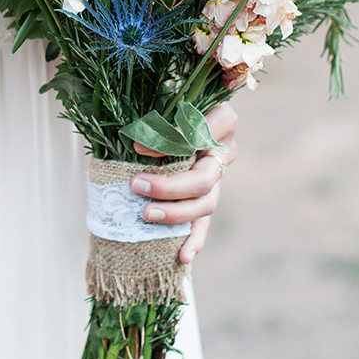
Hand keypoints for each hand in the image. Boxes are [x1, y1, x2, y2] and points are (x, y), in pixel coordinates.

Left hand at [130, 101, 237, 263]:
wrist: (183, 116)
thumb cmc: (171, 104)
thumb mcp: (167, 102)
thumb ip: (158, 116)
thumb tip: (134, 142)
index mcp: (222, 120)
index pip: (200, 132)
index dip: (170, 141)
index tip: (136, 145)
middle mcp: (224, 151)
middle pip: (204, 178)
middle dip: (169, 186)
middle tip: (136, 185)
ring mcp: (219, 179)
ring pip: (206, 204)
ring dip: (175, 213)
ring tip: (145, 215)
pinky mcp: (208, 199)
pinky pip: (204, 224)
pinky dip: (194, 241)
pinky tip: (182, 256)